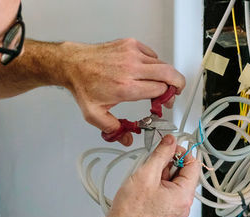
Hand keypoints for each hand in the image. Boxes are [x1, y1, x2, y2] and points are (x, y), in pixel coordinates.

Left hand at [60, 39, 185, 145]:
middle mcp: (131, 69)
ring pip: (163, 64)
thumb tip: (127, 139)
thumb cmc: (83, 85)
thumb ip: (114, 129)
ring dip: (165, 75)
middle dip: (177, 85)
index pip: (160, 91)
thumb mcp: (95, 115)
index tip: (162, 104)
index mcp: (125, 87)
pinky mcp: (131, 44)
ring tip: (158, 83)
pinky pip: (152, 54)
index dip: (165, 99)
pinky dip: (154, 63)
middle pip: (169, 74)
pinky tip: (145, 71)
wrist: (73, 64)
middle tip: (174, 92)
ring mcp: (132, 54)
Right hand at [100, 135, 200, 216]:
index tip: (169, 147)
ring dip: (160, 173)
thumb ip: (161, 153)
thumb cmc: (131, 211)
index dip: (181, 152)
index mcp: (184, 196)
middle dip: (168, 164)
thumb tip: (170, 141)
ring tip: (145, 177)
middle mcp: (184, 204)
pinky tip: (144, 185)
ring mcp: (175, 209)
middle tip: (152, 163)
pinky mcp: (167, 210)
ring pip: (174, 181)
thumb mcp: (146, 174)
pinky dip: (157, 183)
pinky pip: (168, 190)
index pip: (194, 165)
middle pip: (184, 173)